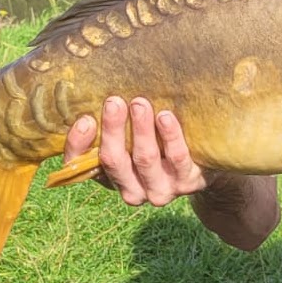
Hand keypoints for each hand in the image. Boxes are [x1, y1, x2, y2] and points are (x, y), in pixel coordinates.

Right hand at [64, 96, 212, 206]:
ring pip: (144, 158)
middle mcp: (132, 190)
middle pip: (114, 160)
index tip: (85, 119)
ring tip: (140, 104)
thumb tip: (97, 93)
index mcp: (110, 177)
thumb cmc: (158, 144)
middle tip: (114, 102)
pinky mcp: (188, 182)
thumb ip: (115, 124)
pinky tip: (165, 117)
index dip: (78, 144)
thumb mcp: (131, 138)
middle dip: (113, 129)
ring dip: (141, 130)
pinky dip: (170, 137)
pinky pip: (177, 158)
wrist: (203, 166)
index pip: (80, 165)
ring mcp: (160, 189)